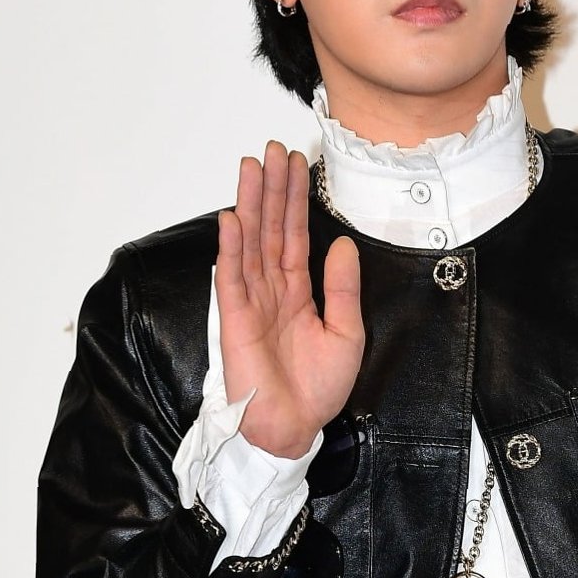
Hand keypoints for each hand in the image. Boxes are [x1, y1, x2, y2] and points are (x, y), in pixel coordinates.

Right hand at [217, 142, 364, 457]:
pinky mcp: (236, 320)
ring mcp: (251, 302)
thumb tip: (343, 244)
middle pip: (270, 229)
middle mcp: (271, 290)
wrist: (294, 427)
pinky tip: (232, 219)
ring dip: (250, 205)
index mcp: (296, 292)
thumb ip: (342, 288)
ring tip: (251, 168)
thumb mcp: (346, 332)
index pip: (294, 235)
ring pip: (250, 243)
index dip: (295, 200)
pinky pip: (232, 278)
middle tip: (272, 150)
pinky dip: (231, 248)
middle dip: (271, 189)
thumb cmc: (316, 389)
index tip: (296, 164)